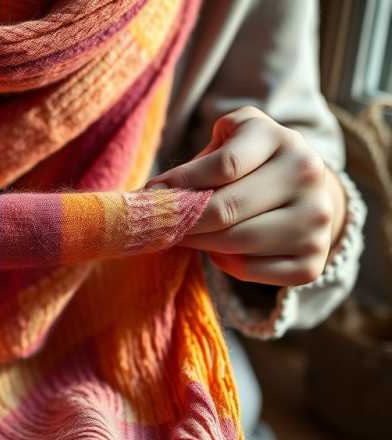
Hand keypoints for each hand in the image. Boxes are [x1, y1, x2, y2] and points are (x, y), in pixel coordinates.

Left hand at [145, 106, 345, 286]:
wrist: (304, 193)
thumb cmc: (252, 164)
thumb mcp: (231, 140)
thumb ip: (199, 159)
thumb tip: (155, 194)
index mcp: (284, 140)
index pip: (224, 165)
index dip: (180, 183)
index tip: (153, 194)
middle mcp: (308, 176)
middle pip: (225, 210)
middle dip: (183, 221)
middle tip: (160, 225)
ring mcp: (315, 221)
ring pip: (234, 244)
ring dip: (198, 244)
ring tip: (184, 235)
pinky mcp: (311, 262)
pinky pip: (248, 271)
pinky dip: (224, 264)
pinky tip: (219, 251)